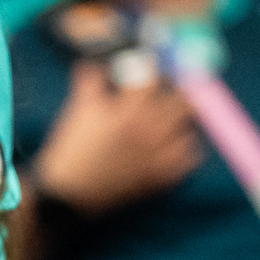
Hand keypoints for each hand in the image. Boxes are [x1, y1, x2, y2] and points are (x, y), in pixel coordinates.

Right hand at [32, 61, 202, 216]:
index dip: (155, 68)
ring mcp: (159, 155)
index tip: (153, 68)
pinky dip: (186, 148)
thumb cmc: (70, 151)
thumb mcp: (77, 110)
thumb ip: (89, 82)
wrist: (69, 194)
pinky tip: (175, 145)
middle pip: (183, 100)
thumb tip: (92, 64)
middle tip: (170, 91)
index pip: (154, 77)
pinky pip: (190, 158)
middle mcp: (150, 130)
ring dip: (182, 119)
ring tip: (173, 118)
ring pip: (190, 127)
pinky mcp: (162, 177)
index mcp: (129, 110)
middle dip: (178, 91)